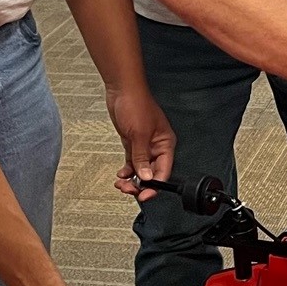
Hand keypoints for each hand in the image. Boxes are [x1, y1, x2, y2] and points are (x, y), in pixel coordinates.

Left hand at [107, 85, 175, 199]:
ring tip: (122, 184)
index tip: (145, 195)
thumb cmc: (136, 104)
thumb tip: (146, 178)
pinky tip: (121, 174)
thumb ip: (142, 158)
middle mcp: (156, 146)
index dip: (155, 185)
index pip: (163, 170)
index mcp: (165, 143)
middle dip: (141, 184)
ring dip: (132, 179)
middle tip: (129, 190)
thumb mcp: (139, 134)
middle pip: (152, 173)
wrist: (122, 89)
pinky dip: (127, 170)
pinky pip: (133, 162)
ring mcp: (144, 145)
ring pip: (141, 169)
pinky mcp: (133, 142)